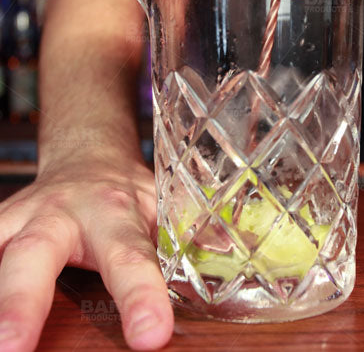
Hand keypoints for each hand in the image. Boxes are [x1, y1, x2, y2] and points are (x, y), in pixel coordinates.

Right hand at [0, 159, 172, 350]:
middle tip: (14, 348)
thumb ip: (177, 241)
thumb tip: (216, 274)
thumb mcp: (159, 206)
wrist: (88, 159)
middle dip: (24, 300)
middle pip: (38, 252)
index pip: (130, 256)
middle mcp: (62, 211)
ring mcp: (22, 218)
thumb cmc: (125, 191)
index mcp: (114, 211)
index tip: (151, 335)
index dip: (140, 295)